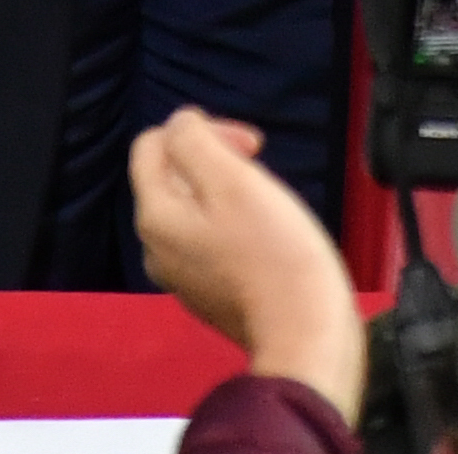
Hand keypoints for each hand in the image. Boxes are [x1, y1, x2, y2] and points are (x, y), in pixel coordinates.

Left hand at [130, 109, 366, 422]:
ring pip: (192, 207)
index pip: (151, 144)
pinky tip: (266, 234)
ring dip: (226, 189)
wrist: (305, 333)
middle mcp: (155, 248)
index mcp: (154, 216)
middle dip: (214, 157)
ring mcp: (181, 276)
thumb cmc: (272, 249)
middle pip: (171, 175)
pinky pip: (209, 239)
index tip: (249, 145)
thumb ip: (193, 140)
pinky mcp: (207, 295)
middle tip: (261, 166)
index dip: (201, 129)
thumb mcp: (231, 178)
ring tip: (266, 199)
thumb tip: (181, 125)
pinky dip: (232, 223)